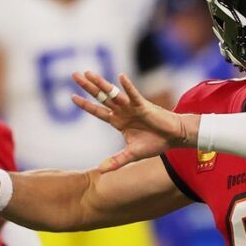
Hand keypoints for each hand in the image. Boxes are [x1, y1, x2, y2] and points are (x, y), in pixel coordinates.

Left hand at [70, 71, 196, 172]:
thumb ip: (116, 161)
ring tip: (88, 73)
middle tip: (74, 75)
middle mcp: (122, 111)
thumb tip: (100, 171)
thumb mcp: (132, 154)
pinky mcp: (143, 105)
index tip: (72, 97)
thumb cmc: (155, 143)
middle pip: (101, 97)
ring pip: (112, 93)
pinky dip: (127, 86)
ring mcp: (131, 107)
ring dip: (101, 83)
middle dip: (87, 87)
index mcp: (118, 121)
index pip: (98, 111)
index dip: (85, 105)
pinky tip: (120, 76)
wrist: (173, 138)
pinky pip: (134, 95)